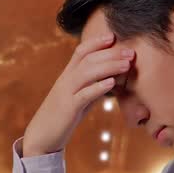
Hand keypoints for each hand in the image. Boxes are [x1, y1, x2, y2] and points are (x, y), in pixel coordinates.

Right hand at [22, 32, 133, 155]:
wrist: (42, 136)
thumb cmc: (63, 116)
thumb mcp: (78, 98)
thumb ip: (92, 87)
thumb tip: (111, 80)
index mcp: (67, 76)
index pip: (81, 51)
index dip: (96, 42)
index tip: (113, 36)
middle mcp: (66, 80)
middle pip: (88, 59)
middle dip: (111, 53)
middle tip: (131, 52)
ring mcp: (66, 93)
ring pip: (87, 73)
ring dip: (109, 66)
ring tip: (127, 64)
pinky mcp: (68, 108)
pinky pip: (83, 95)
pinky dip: (98, 87)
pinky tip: (112, 83)